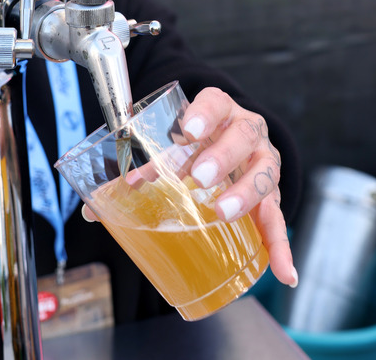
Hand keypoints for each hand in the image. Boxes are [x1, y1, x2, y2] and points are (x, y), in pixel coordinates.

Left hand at [82, 87, 297, 287]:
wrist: (228, 143)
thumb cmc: (193, 146)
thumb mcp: (168, 149)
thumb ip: (136, 172)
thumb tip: (92, 210)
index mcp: (219, 112)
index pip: (214, 103)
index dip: (203, 115)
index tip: (187, 131)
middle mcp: (247, 132)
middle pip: (243, 137)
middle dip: (222, 157)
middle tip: (199, 177)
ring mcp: (263, 162)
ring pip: (263, 174)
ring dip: (244, 195)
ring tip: (222, 213)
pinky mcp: (270, 195)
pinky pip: (277, 221)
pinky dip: (280, 247)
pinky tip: (284, 272)